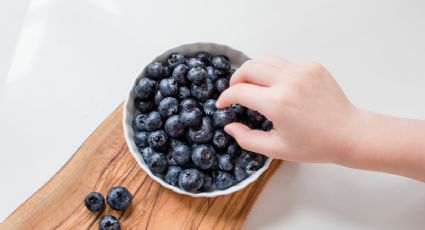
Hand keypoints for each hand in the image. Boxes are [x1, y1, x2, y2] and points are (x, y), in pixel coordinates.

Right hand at [216, 56, 356, 162]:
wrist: (350, 134)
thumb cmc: (314, 145)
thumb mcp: (276, 149)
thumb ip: (247, 139)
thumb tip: (229, 125)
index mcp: (278, 103)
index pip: (239, 91)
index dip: (225, 97)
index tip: (222, 104)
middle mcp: (288, 81)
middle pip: (249, 67)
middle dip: (236, 79)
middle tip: (235, 92)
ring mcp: (302, 70)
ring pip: (265, 59)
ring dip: (253, 71)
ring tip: (253, 85)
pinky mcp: (312, 66)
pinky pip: (284, 63)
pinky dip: (274, 72)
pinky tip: (278, 86)